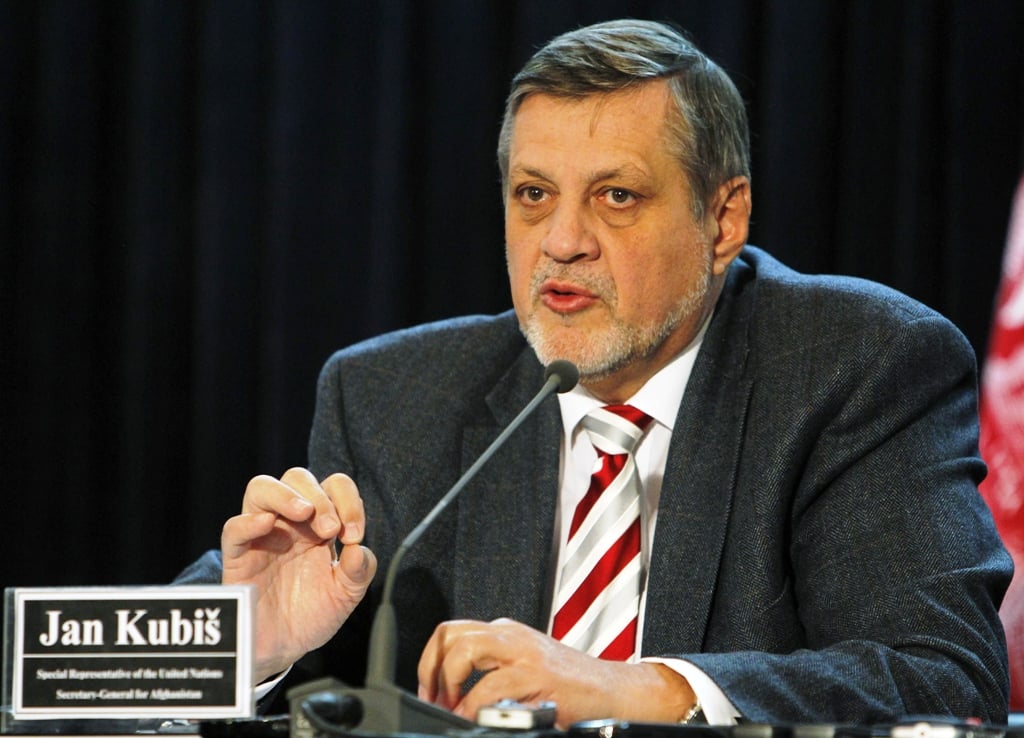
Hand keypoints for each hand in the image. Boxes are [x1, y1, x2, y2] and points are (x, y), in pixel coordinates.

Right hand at [221, 467, 376, 681]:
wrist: (283, 650)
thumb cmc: (312, 614)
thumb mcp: (346, 594)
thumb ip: (359, 571)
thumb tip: (359, 549)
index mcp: (319, 525)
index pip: (333, 487)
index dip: (348, 501)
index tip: (355, 535)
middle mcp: (289, 523)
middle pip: (297, 478)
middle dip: (320, 497)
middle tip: (331, 530)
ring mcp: (261, 536)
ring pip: (261, 488)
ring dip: (286, 495)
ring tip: (304, 513)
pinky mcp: (237, 558)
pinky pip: (234, 528)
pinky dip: (248, 521)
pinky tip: (266, 524)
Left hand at [416, 618, 694, 727]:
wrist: (613, 690)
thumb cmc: (570, 682)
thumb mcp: (525, 663)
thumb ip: (493, 667)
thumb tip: (450, 690)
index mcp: (505, 632)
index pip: (451, 632)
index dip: (430, 662)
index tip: (429, 691)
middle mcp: (511, 636)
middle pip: (452, 636)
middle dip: (433, 672)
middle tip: (436, 701)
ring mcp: (524, 654)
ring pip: (466, 651)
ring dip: (451, 686)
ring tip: (454, 710)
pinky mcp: (538, 677)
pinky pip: (493, 687)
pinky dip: (476, 707)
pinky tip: (478, 720)